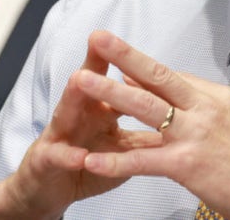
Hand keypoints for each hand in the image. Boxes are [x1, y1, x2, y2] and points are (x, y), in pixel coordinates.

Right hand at [0, 34, 162, 219]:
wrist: (51, 191)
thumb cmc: (89, 164)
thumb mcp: (123, 148)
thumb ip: (147, 131)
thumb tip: (182, 118)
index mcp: (101, 109)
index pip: (118, 81)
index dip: (129, 63)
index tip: (145, 42)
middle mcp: (79, 114)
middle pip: (90, 85)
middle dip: (96, 61)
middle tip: (100, 38)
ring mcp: (61, 134)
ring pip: (66, 110)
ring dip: (74, 96)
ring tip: (79, 79)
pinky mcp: (47, 160)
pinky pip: (59, 156)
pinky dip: (69, 156)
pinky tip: (80, 156)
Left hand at [74, 30, 229, 219]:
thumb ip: (201, 106)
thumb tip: (167, 94)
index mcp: (218, 97)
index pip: (173, 77)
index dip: (140, 68)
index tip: (114, 53)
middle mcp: (207, 109)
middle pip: (158, 76)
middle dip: (125, 55)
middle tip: (98, 37)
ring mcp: (196, 135)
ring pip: (146, 108)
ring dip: (110, 93)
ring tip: (81, 81)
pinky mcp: (188, 165)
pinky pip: (143, 160)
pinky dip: (114, 161)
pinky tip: (90, 160)